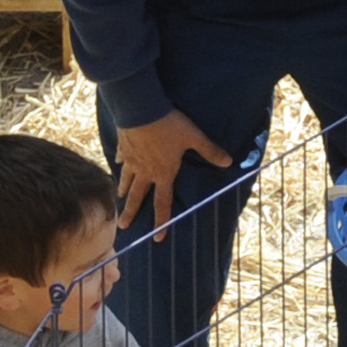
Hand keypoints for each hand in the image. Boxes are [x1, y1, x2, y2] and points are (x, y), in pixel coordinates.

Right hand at [115, 110, 231, 240]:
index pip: (163, 204)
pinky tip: (118, 163)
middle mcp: (145, 171)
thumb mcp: (193, 137)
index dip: (161, 222)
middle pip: (136, 197)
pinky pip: (121, 158)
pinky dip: (120, 162)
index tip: (158, 238)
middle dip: (130, 213)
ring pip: (125, 180)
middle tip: (123, 227)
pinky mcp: (123, 146)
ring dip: (122, 191)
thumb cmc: (169, 125)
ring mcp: (131, 160)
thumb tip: (229, 162)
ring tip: (118, 199)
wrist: (141, 108)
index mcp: (163, 173)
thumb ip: (210, 151)